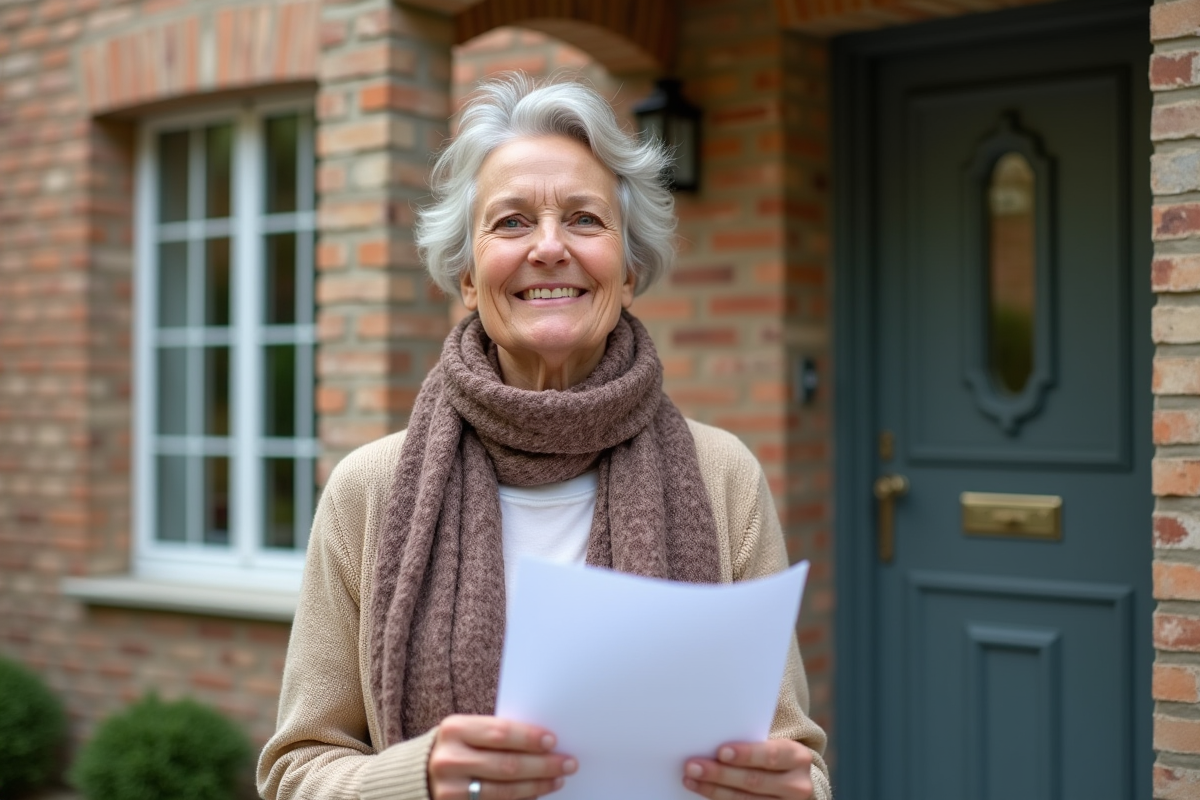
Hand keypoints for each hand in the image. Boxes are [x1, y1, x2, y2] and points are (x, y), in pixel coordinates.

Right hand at [427, 714, 576, 799]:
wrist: (419, 773)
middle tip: (568, 763)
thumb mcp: (467, 732)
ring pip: (504, 791)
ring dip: (536, 786)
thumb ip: (496, 734)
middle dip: (542, 765)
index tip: (553, 741)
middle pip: (507, 765)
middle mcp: (449, 760)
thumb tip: (544, 742)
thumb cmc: (456, 746)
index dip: (530, 738)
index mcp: (454, 729)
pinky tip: (535, 794)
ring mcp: (450, 790)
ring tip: (557, 779)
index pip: (500, 733)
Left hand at [682, 739, 813, 799]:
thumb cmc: (775, 755)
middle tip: (693, 766)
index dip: (746, 754)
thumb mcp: (774, 744)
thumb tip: (715, 734)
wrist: (794, 781)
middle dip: (720, 774)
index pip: (771, 755)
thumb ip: (753, 740)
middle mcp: (797, 785)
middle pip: (754, 781)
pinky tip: (704, 792)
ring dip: (714, 790)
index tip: (721, 752)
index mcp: (797, 758)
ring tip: (691, 779)